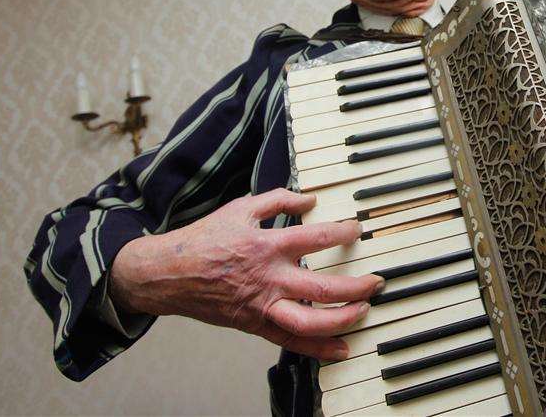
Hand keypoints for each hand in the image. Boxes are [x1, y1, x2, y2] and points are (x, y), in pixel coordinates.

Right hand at [108, 189, 381, 360]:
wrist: (169, 274)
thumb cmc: (205, 240)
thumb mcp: (240, 208)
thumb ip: (278, 200)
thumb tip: (310, 198)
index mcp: (267, 246)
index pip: (316, 238)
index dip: (343, 232)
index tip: (358, 229)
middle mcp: (269, 279)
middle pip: (323, 287)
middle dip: (357, 286)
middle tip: (377, 281)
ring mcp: (263, 306)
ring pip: (310, 321)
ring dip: (343, 318)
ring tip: (364, 310)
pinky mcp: (255, 325)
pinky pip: (292, 342)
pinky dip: (319, 348)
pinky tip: (342, 348)